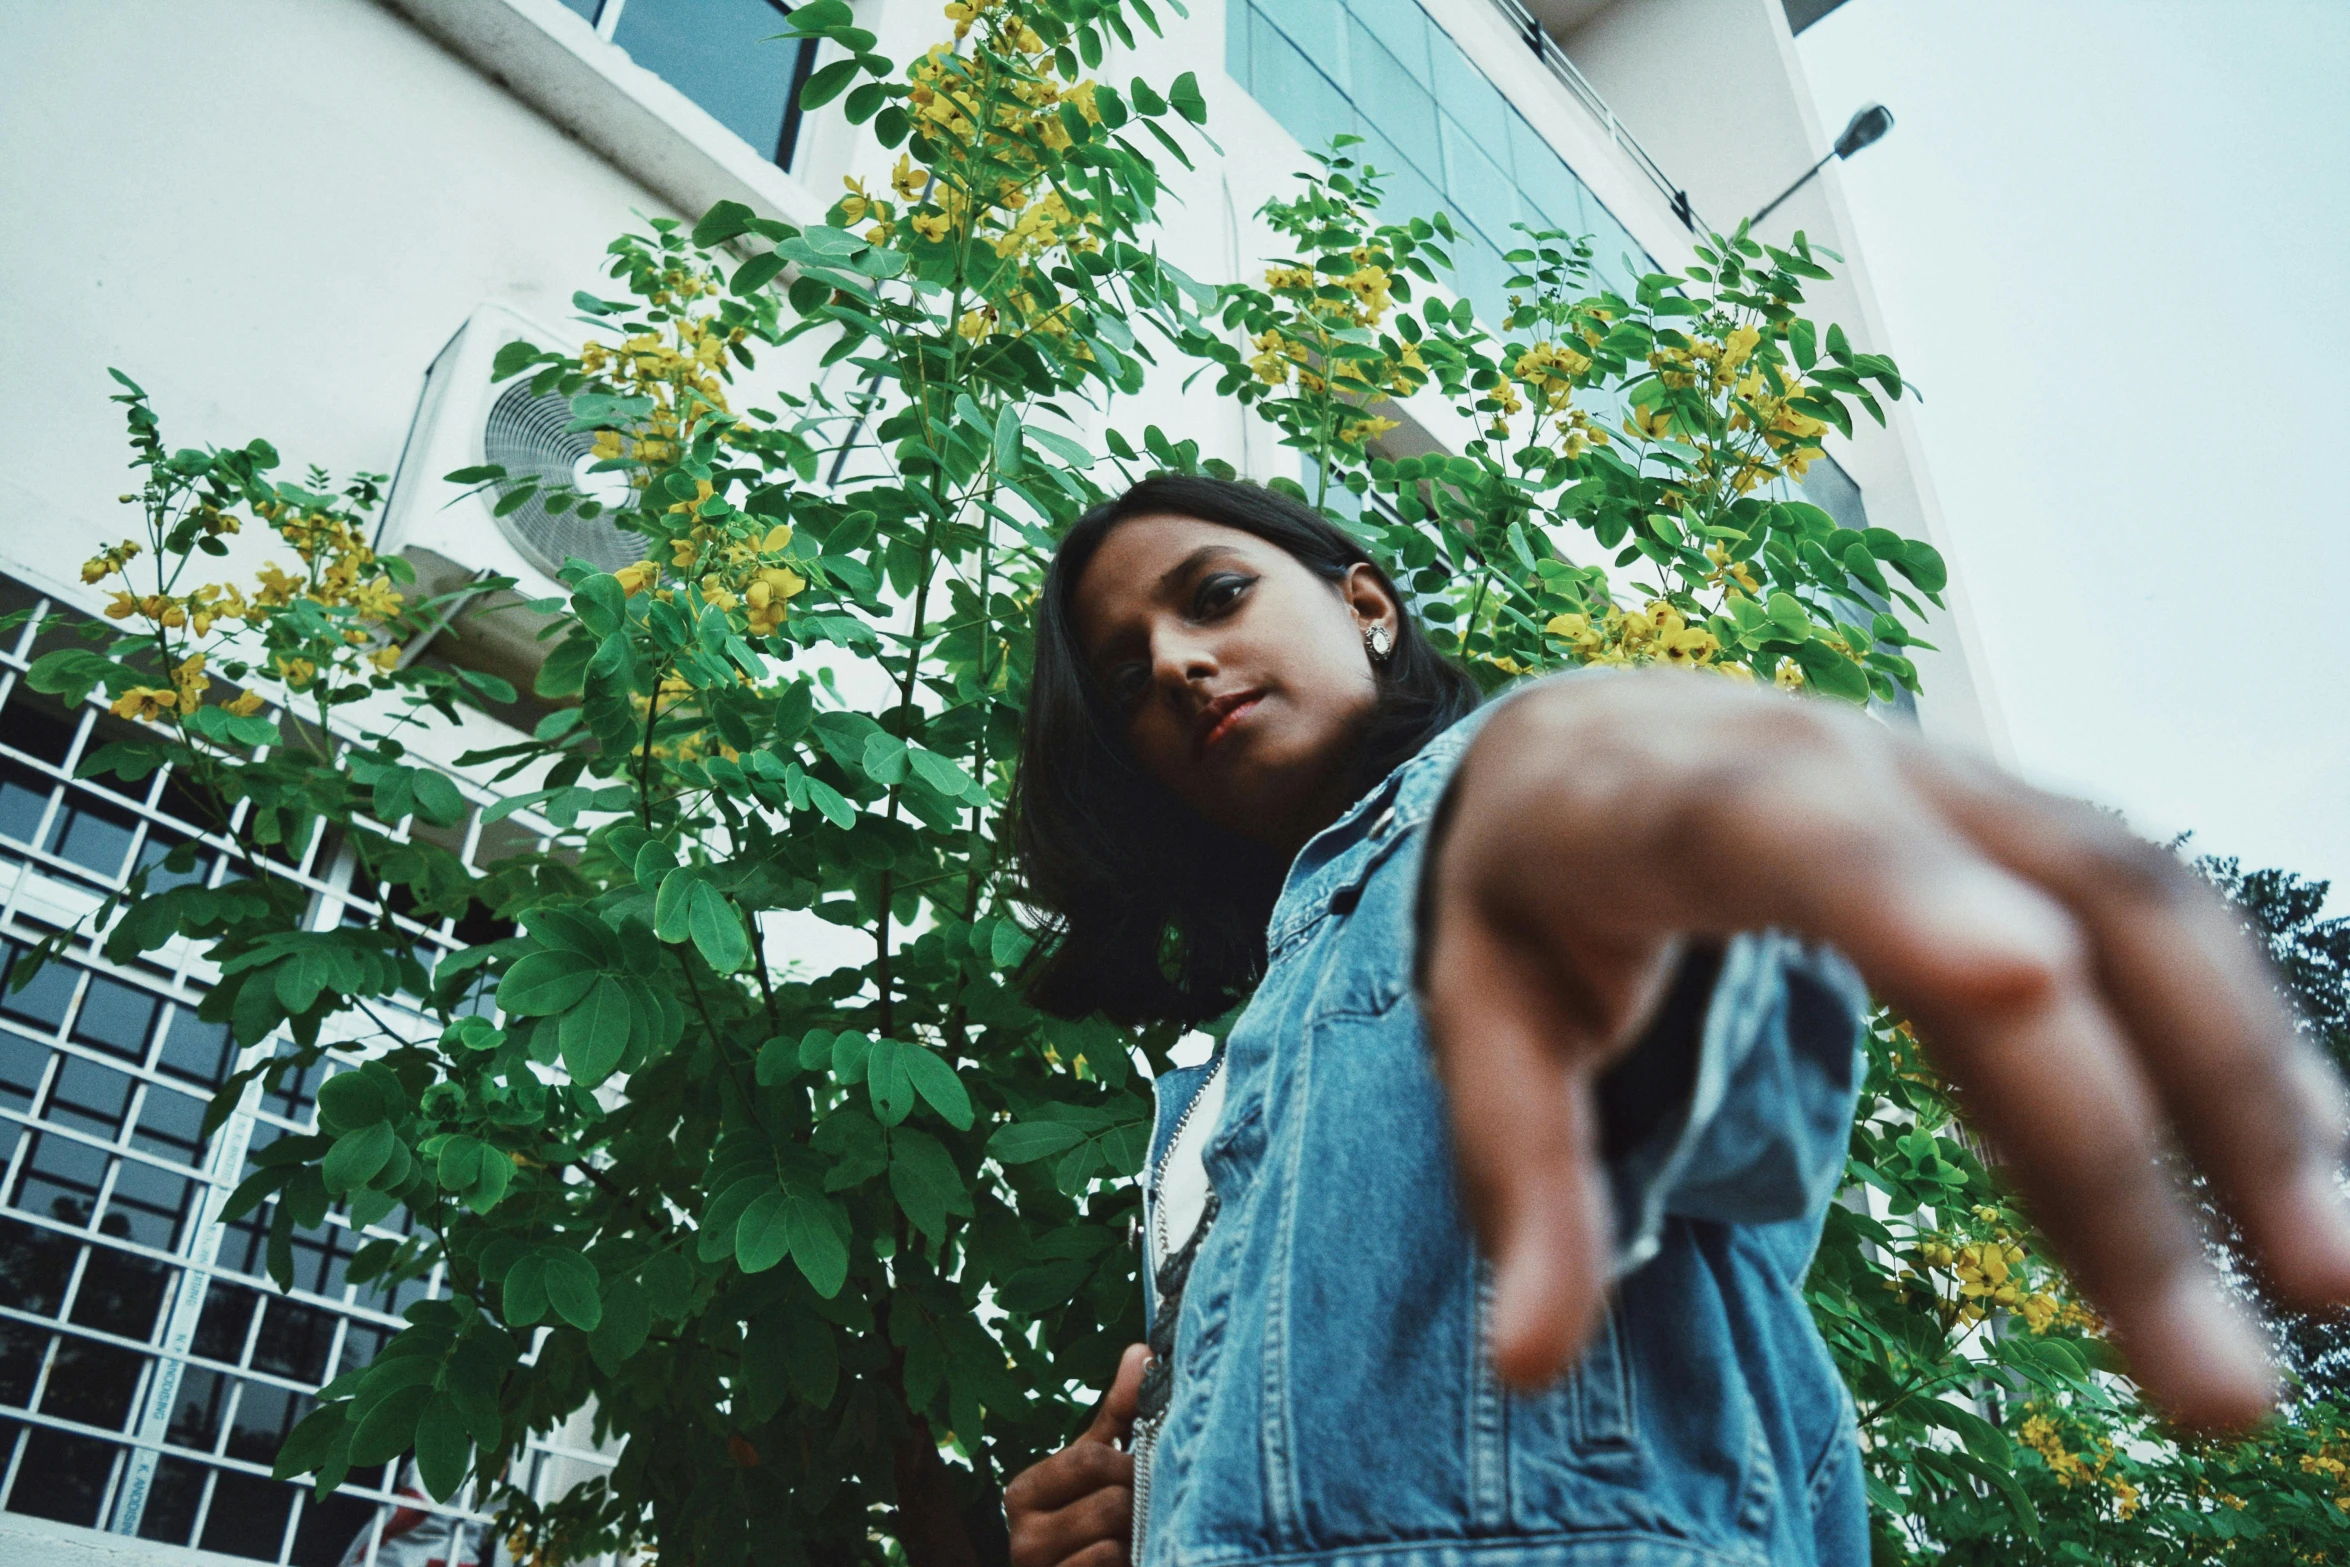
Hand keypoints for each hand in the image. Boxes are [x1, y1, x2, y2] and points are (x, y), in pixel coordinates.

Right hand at [1006, 1343, 1148, 1566]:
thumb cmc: (1087, 1524)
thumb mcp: (1095, 1469)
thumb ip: (1117, 1415)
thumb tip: (1141, 1350)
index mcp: (1023, 1492)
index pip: (1090, 1459)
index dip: (1131, 1464)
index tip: (1146, 1472)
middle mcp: (1021, 1537)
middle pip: (1110, 1503)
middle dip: (1142, 1504)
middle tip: (1152, 1508)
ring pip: (1114, 1543)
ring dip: (1140, 1540)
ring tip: (1142, 1538)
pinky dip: (1132, 1564)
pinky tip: (1133, 1562)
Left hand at [1419, 671, 2349, 1428]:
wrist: (1578, 740)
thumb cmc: (1521, 890)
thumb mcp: (1475, 1019)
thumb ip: (1517, 1176)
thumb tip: (1530, 1365)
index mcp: (1664, 796)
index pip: (1784, 830)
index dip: (1900, 894)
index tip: (2020, 984)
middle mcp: (1837, 762)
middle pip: (2029, 911)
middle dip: (2137, 1132)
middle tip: (2220, 1377)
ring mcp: (1944, 782)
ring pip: (2140, 907)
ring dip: (2247, 1092)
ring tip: (2326, 1282)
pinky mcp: (2013, 823)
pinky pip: (2157, 920)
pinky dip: (2239, 1045)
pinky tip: (2309, 1177)